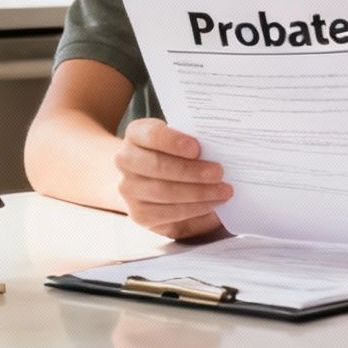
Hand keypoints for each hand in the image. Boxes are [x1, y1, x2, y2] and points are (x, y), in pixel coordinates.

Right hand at [114, 118, 229, 239]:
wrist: (142, 177)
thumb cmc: (169, 153)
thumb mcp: (176, 139)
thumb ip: (190, 142)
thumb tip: (218, 150)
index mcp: (136, 134)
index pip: (152, 134)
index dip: (173, 141)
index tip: (196, 148)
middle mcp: (125, 160)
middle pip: (158, 166)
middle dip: (192, 171)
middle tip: (219, 172)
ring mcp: (128, 189)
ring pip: (164, 192)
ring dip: (198, 193)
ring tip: (222, 191)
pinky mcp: (139, 214)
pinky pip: (168, 213)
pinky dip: (194, 209)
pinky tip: (212, 204)